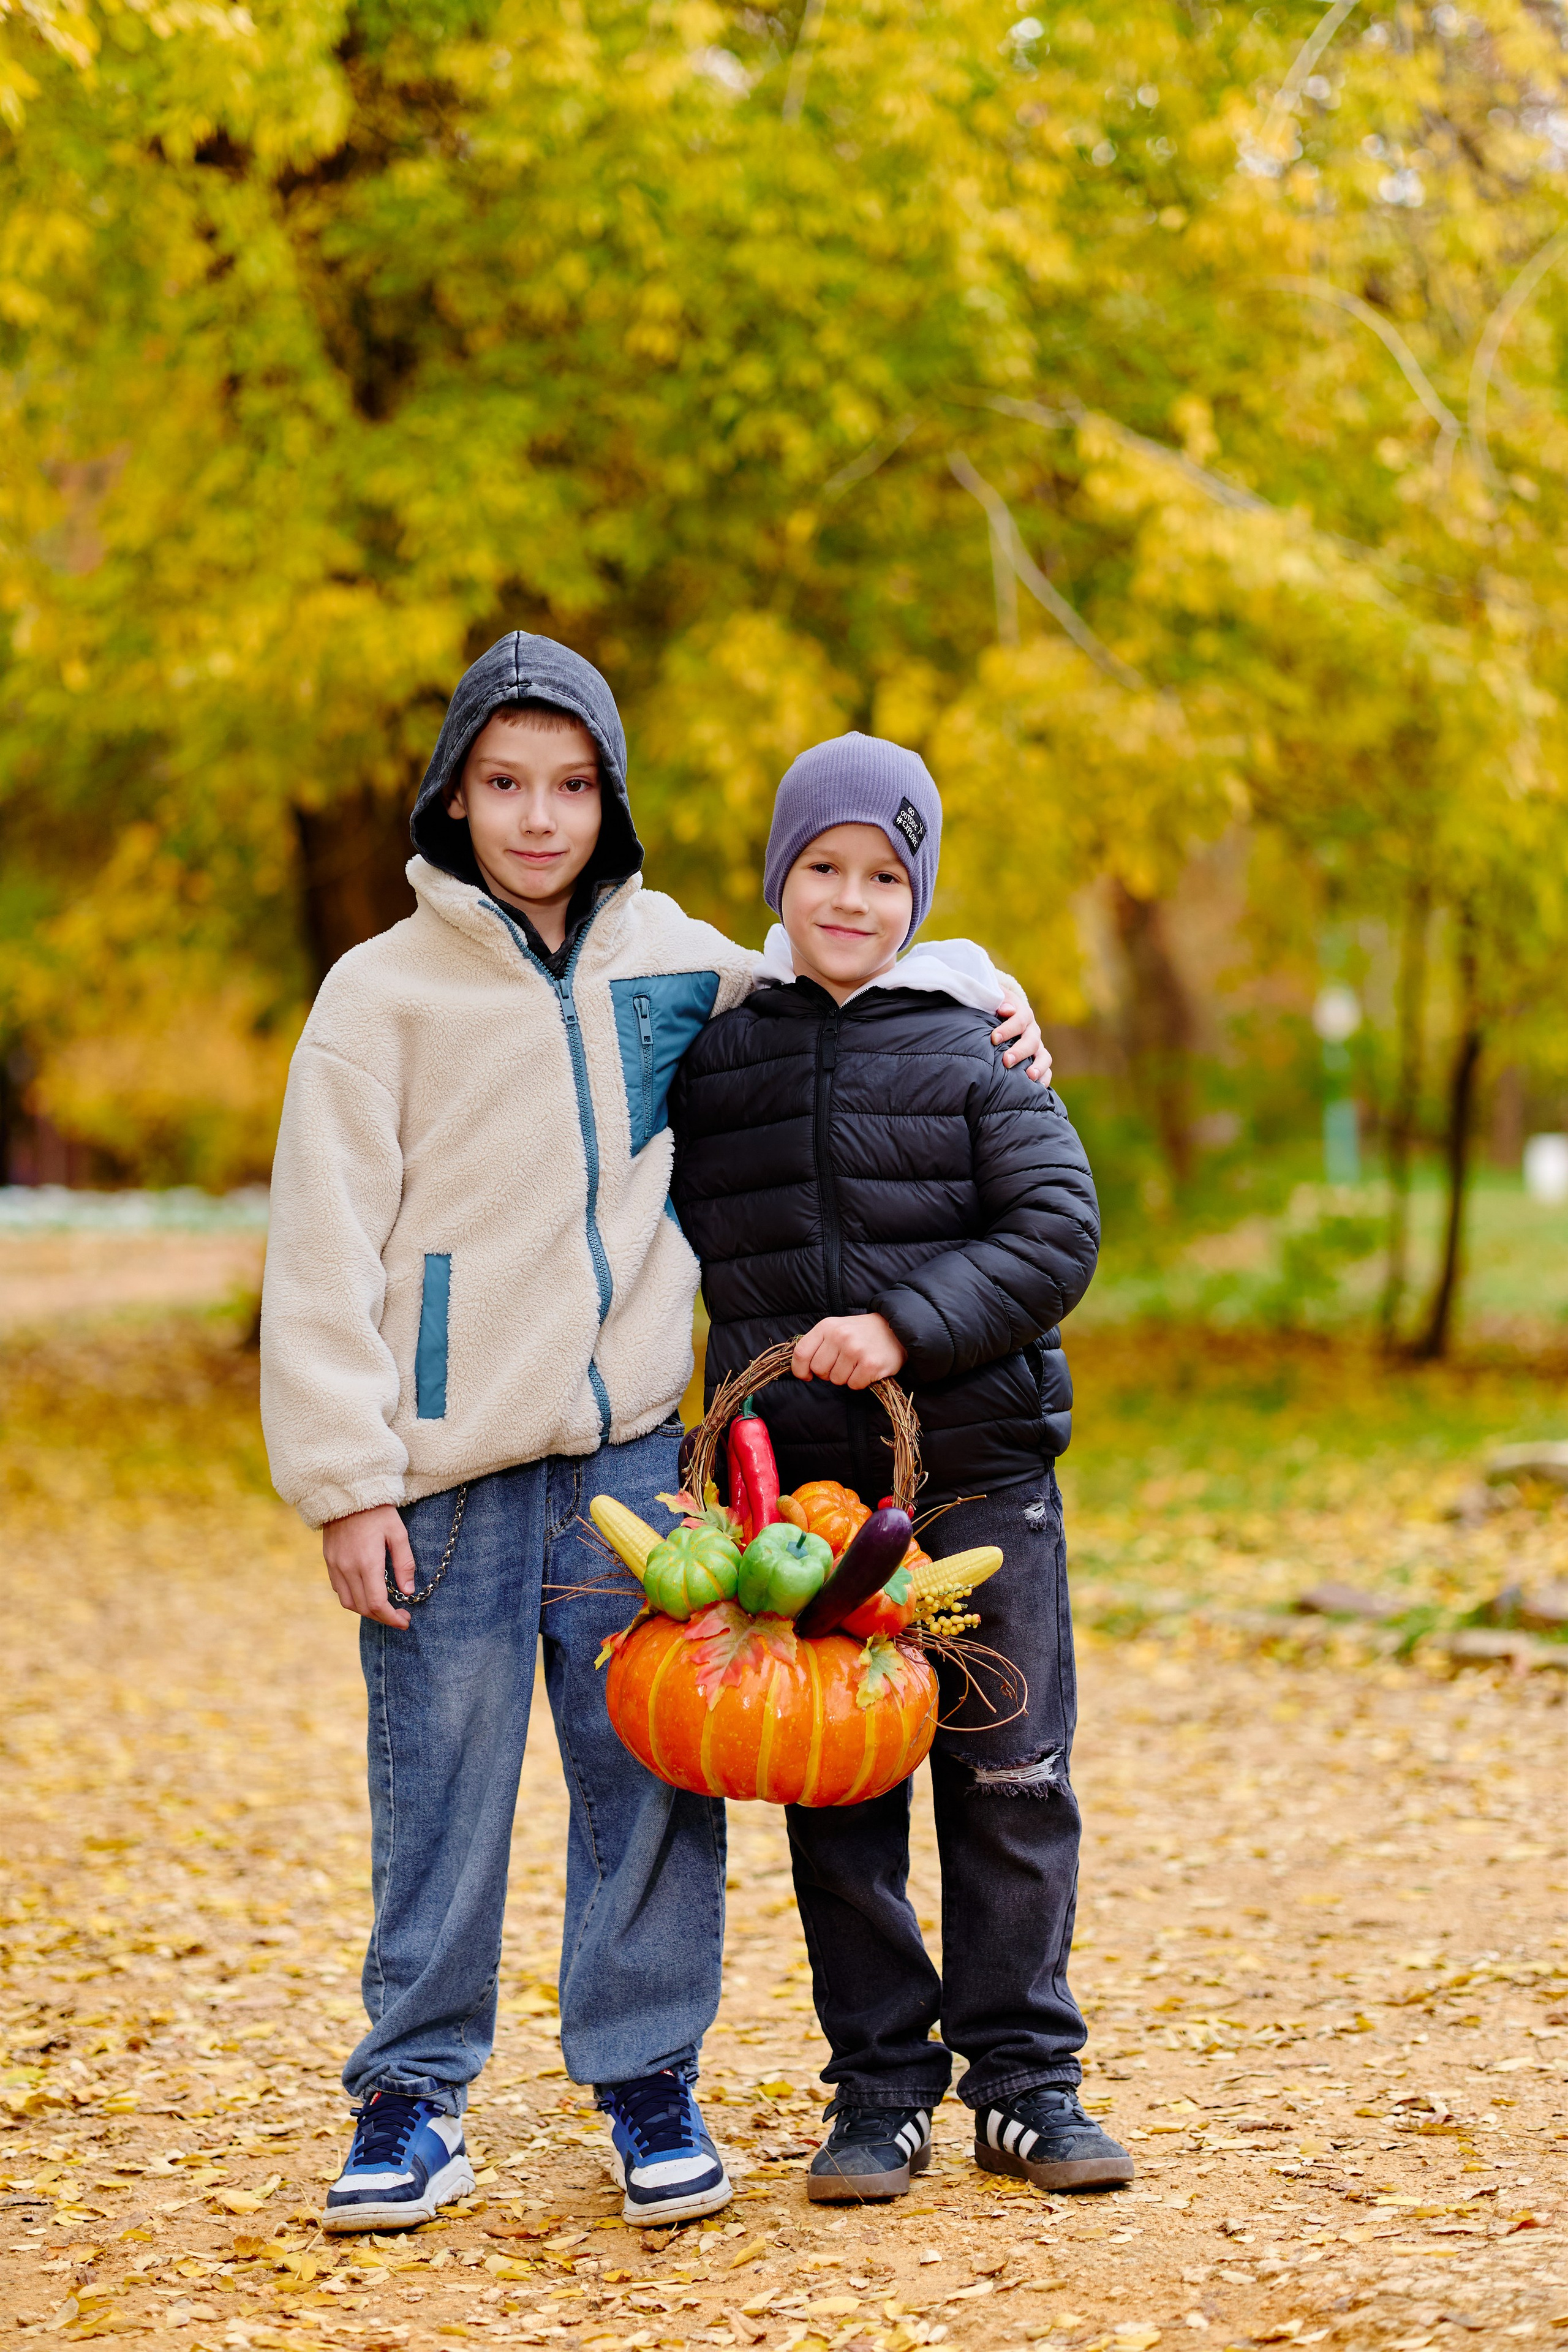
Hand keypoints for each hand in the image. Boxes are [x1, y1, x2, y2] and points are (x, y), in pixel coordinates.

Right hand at [323, 1504, 415, 1627]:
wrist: (348, 1493)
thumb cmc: (378, 1512)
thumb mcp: (398, 1533)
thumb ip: (404, 1564)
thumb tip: (408, 1592)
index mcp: (367, 1562)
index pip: (377, 1604)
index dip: (392, 1618)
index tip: (405, 1621)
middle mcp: (348, 1568)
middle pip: (363, 1608)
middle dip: (383, 1617)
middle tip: (400, 1616)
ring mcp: (335, 1566)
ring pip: (349, 1603)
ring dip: (366, 1611)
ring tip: (384, 1607)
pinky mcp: (329, 1562)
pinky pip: (339, 1590)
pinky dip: (353, 1598)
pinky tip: (366, 1592)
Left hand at [791, 1313, 906, 1389]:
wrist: (896, 1329)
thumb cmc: (861, 1333)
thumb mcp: (836, 1328)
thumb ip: (818, 1344)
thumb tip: (801, 1370)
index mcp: (827, 1326)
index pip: (801, 1353)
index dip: (800, 1370)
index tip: (807, 1375)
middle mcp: (840, 1336)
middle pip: (819, 1370)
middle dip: (828, 1373)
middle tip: (844, 1363)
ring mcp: (855, 1350)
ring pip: (836, 1380)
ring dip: (846, 1377)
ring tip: (858, 1363)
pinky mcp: (870, 1364)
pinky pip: (854, 1385)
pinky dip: (860, 1382)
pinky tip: (868, 1369)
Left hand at [992, 977, 1051, 1084]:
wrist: (1004, 1011)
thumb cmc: (994, 1007)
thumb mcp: (995, 999)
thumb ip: (998, 1001)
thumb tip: (1006, 1009)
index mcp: (1022, 1014)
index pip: (1019, 1020)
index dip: (1008, 1029)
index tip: (994, 1038)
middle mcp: (1032, 1031)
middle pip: (1031, 1041)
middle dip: (1020, 1052)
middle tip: (1007, 1061)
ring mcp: (1037, 1046)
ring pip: (1044, 1057)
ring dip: (1038, 1067)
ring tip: (1029, 1077)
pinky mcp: (1038, 1058)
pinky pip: (1047, 1070)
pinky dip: (1044, 1079)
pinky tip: (1038, 1088)